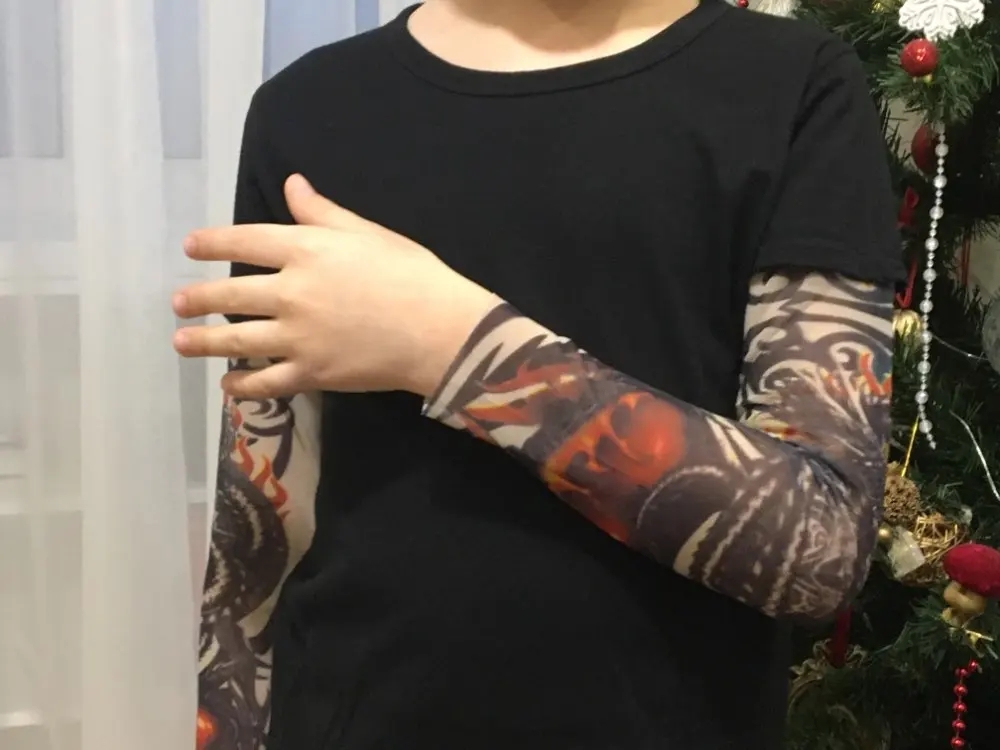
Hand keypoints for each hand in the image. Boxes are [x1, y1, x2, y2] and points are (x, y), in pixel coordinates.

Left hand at [172, 175, 497, 399]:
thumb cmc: (411, 273)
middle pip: (230, 295)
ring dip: (203, 342)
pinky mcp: (311, 373)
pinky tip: (228, 384)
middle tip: (177, 303)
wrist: (439, 330)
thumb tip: (291, 183)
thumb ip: (323, 212)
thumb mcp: (368, 232)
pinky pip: (266, 382)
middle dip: (197, 299)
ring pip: (237, 340)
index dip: (213, 243)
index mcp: (306, 250)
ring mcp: (297, 337)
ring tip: (181, 341)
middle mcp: (291, 293)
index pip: (245, 241)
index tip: (190, 246)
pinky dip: (242, 385)